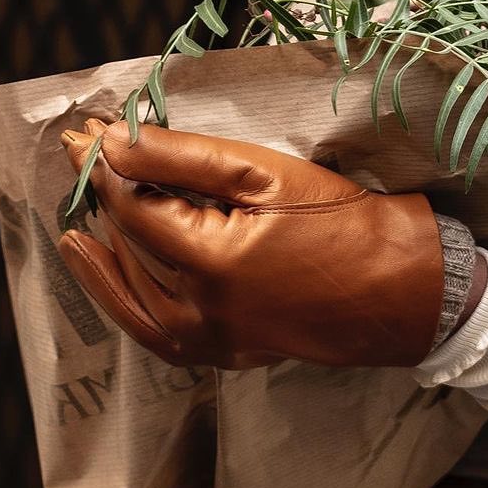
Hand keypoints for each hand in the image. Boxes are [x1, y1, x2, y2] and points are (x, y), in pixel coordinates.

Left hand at [58, 119, 444, 369]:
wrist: (405, 292)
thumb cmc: (348, 225)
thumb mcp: (268, 175)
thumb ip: (183, 158)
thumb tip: (112, 143)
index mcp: (211, 263)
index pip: (132, 206)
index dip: (104, 164)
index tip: (87, 132)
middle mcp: (201, 313)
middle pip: (126, 247)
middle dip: (101, 197)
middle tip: (83, 154)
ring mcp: (212, 342)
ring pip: (131, 294)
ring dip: (103, 253)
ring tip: (83, 219)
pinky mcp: (226, 355)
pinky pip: (155, 330)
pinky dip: (126, 300)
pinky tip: (111, 272)